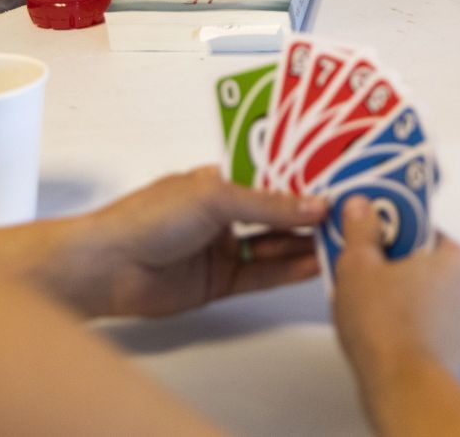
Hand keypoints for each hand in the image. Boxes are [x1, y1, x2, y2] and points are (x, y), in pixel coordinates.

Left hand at [38, 166, 325, 318]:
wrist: (107, 268)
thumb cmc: (147, 218)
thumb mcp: (215, 197)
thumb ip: (269, 205)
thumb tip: (315, 205)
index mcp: (220, 180)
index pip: (273, 177)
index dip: (305, 179)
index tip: (340, 179)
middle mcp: (225, 213)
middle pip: (278, 213)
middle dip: (312, 213)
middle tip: (352, 212)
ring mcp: (224, 248)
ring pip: (275, 246)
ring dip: (306, 243)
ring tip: (343, 239)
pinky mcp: (222, 282)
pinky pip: (263, 275)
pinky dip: (289, 271)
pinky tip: (314, 265)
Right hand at [332, 197, 459, 380]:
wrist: (403, 385)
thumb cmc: (388, 328)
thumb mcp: (358, 264)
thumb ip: (360, 229)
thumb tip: (360, 209)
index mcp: (451, 255)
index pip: (419, 227)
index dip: (389, 229)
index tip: (369, 233)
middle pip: (422, 260)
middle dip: (392, 264)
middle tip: (363, 270)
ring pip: (425, 293)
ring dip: (400, 295)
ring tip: (367, 303)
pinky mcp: (453, 345)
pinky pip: (427, 321)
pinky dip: (408, 322)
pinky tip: (383, 329)